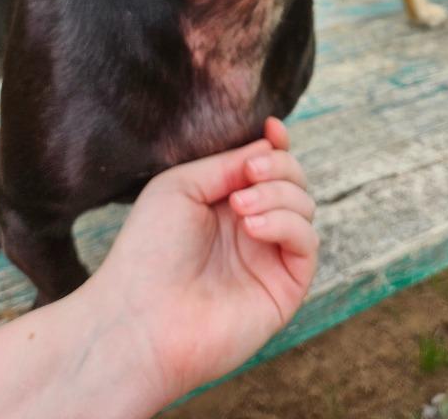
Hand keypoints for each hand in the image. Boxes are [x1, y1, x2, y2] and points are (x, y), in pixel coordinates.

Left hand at [81, 118, 317, 407]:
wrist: (140, 319)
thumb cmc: (149, 250)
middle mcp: (251, 228)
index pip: (266, 167)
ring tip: (240, 206)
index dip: (275, 145)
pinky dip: (288, 223)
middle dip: (279, 166)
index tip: (272, 129)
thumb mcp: (182, 186)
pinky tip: (254, 227)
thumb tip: (267, 147)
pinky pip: (307, 242)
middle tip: (249, 174)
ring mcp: (269, 257)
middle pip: (292, 180)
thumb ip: (227, 164)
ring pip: (304, 206)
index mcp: (224, 202)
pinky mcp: (284, 288)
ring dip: (278, 194)